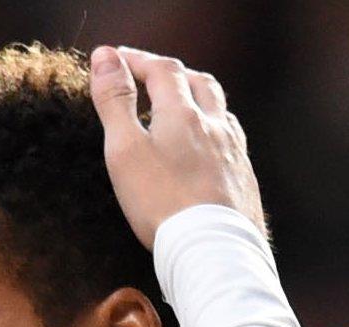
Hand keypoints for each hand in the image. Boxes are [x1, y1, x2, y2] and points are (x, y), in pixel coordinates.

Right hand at [90, 45, 263, 248]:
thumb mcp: (125, 149)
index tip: (113, 59)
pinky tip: (205, 148)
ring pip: (219, 110)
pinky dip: (212, 130)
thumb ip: (115, 101)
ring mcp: (233, 151)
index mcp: (183, 114)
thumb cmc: (161, 202)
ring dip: (197, 98)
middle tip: (149, 76)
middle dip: (171, 73)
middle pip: (198, 82)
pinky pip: (230, 140)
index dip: (136, 60)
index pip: (161, 70)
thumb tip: (106, 57)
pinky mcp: (242, 178)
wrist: (211, 248)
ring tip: (179, 107)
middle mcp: (215, 125)